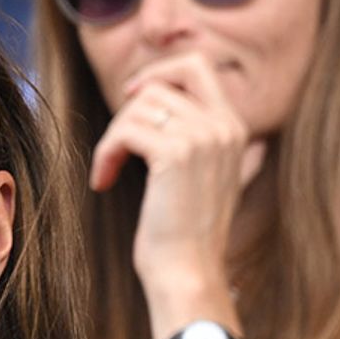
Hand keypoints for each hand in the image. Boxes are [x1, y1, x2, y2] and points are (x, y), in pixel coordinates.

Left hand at [89, 52, 264, 338]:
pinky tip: (104, 181)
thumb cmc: (188, 232)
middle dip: (133, 101)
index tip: (135, 97)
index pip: (197, 66)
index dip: (160, 72)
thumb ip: (199, 136)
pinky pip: (125, 131)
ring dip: (115, 137)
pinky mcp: (175, 155)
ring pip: (140, 106)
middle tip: (119, 133)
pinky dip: (107, 154)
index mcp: (235, 128)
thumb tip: (163, 98)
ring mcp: (203, 138)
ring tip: (111, 170)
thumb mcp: (205, 176)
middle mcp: (224, 127)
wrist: (189, 272)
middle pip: (165, 79)